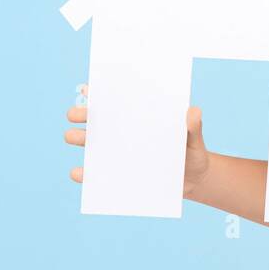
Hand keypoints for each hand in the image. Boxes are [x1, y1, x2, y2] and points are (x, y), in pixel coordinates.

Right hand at [64, 84, 211, 198]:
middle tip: (77, 114)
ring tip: (74, 137)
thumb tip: (193, 111)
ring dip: (76, 137)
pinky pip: (92, 174)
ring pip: (86, 141)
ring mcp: (115, 153)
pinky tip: (80, 172)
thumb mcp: (194, 139)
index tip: (87, 87)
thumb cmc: (192, 153)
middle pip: (93, 118)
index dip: (98, 91)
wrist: (193, 182)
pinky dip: (83, 173)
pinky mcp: (114, 175)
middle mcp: (121, 131)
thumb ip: (193, 127)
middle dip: (81, 112)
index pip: (114, 99)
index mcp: (138, 116)